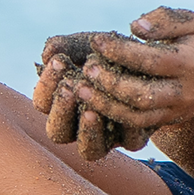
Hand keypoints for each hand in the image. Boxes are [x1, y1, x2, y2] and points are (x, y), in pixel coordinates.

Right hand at [37, 32, 146, 160]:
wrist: (150, 58)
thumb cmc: (109, 53)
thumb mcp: (86, 44)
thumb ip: (65, 46)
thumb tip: (47, 53)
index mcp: (61, 103)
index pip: (43, 102)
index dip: (46, 84)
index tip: (58, 60)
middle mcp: (78, 126)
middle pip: (57, 133)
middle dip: (61, 110)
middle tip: (68, 88)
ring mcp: (105, 137)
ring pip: (88, 150)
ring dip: (88, 131)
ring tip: (91, 109)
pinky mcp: (133, 139)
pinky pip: (129, 142)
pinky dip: (128, 127)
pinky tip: (129, 107)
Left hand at [70, 7, 193, 144]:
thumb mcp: (190, 22)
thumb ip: (163, 20)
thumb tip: (135, 27)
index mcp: (190, 64)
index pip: (152, 61)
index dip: (122, 52)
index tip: (97, 41)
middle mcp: (184, 92)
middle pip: (143, 95)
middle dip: (110, 83)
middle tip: (86, 68)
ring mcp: (176, 110)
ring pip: (138, 116)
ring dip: (106, 105)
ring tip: (80, 89)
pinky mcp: (167, 121)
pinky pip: (138, 125)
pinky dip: (112, 116)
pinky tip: (91, 102)